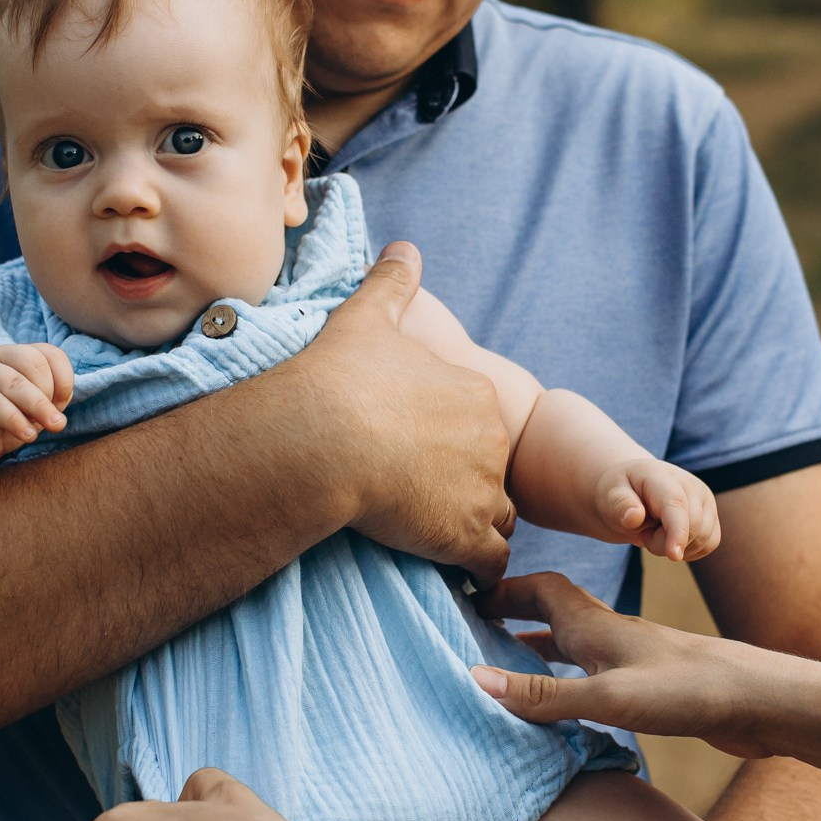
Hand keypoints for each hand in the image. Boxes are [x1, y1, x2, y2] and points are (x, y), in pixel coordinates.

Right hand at [0, 344, 74, 469]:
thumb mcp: (28, 413)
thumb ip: (47, 404)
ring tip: (51, 428)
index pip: (48, 353)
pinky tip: (27, 435)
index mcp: (16, 356)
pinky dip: (15, 420)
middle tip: (56, 423)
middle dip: (49, 395)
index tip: (62, 404)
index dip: (63, 378)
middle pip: (33, 363)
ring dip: (38, 407)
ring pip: (14, 382)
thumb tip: (61, 405)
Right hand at [287, 242, 516, 585]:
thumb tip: (404, 246)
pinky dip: (478, 572)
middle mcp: (491, 442)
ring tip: (440, 537)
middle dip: (469, 485)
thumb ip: (392, 283)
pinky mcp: (464, 537)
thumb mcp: (367, 317)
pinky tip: (456, 575)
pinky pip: (489, 564)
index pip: (480, 425)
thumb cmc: (338, 378)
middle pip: (493, 471)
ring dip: (475, 527)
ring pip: (497, 518)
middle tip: (428, 498)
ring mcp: (482, 492)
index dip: (455, 442)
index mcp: (475, 394)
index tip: (423, 454)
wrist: (322, 439)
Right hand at [475, 573, 784, 759]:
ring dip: (538, 651)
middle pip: (551, 613)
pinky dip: (568, 683)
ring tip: (504, 669)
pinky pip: (593, 677)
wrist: (761, 702)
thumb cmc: (687, 691)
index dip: (501, 589)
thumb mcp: (606, 697)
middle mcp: (609, 636)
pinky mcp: (649, 688)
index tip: (462, 596)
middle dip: (512, 616)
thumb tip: (474, 680)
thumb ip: (543, 694)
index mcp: (595, 626)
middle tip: (473, 632)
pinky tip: (563, 708)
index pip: (538, 590)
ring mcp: (631, 661)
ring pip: (573, 646)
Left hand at [596, 458, 721, 561]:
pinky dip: (689, 550)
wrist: (633, 492)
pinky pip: (709, 544)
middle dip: (662, 543)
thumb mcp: (609, 496)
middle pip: (690, 528)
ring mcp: (705, 499)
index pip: (676, 505)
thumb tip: (634, 516)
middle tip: (643, 532)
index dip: (677, 531)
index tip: (674, 555)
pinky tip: (671, 538)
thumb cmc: (620, 494)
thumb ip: (619, 505)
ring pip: (702, 539)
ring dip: (674, 546)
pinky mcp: (711, 516)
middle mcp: (691, 484)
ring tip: (655, 530)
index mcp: (661, 476)